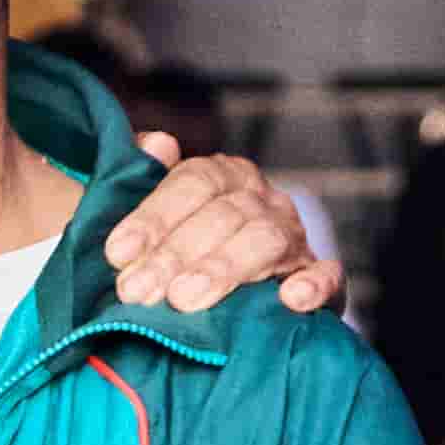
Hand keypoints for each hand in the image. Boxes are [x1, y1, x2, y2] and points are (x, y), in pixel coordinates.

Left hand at [107, 141, 340, 316]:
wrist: (240, 300)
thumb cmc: (186, 254)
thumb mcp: (159, 215)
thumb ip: (146, 177)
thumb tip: (156, 143)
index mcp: (225, 177)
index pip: (193, 181)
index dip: (154, 216)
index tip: (118, 254)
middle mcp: (264, 200)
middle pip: (224, 214)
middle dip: (175, 253)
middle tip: (137, 291)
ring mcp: (295, 240)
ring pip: (266, 241)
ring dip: (223, 269)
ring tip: (183, 300)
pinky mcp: (320, 281)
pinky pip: (327, 276)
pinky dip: (314, 285)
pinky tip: (290, 300)